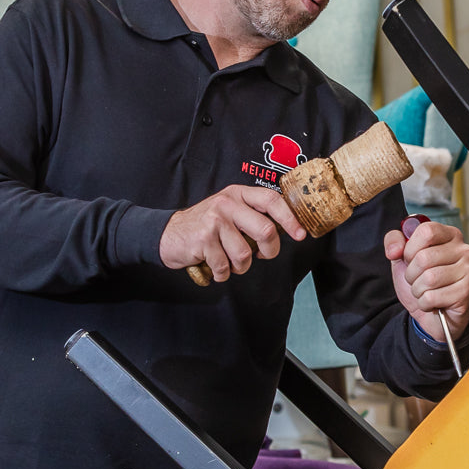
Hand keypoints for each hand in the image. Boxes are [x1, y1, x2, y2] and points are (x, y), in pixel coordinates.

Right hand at [161, 185, 305, 281]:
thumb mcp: (229, 211)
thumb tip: (286, 229)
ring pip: (245, 254)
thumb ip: (253, 215)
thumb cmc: (205, 226)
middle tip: (261, 255)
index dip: (290, 218)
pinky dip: (222, 274)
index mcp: (238, 194)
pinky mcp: (203, 240)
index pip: (271, 200)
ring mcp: (214, 221)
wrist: (168, 234)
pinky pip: (225, 266)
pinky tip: (215, 266)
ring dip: (240, 266)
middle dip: (269, 251)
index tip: (300, 234)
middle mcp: (227, 204)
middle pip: (266, 230)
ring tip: (229, 261)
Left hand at [383, 220, 468, 340]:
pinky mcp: (466, 292)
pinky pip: (432, 297)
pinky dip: (424, 303)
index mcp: (450, 235)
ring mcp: (468, 270)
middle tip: (418, 280)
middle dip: (411, 274)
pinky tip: (433, 302)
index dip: (410, 248)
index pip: (426, 231)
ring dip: (418, 290)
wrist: (433, 315)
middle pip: (424, 258)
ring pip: (429, 279)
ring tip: (425, 291)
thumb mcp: (402, 258)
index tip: (410, 259)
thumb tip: (395, 249)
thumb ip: (394, 242)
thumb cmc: (421, 281)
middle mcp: (464, 250)